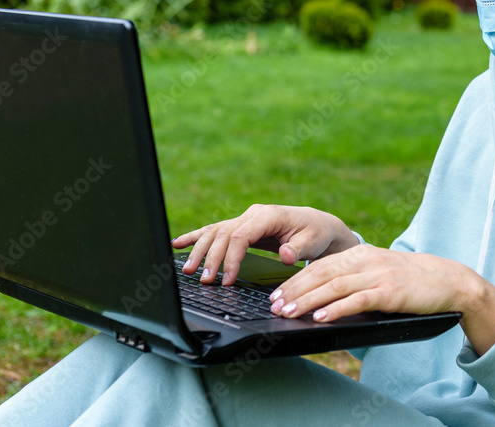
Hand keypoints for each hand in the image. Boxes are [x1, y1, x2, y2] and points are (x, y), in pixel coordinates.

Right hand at [171, 204, 357, 284]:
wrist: (317, 224)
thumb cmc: (315, 233)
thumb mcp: (312, 242)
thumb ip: (298, 249)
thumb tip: (286, 255)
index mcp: (268, 216)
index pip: (240, 236)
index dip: (230, 258)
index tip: (226, 279)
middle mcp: (253, 214)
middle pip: (223, 234)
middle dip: (211, 258)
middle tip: (205, 281)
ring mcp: (245, 218)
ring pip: (215, 231)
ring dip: (199, 250)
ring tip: (188, 270)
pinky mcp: (240, 226)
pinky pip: (214, 230)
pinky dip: (195, 237)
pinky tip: (177, 244)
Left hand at [269, 245, 494, 354]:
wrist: (448, 281)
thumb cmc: (412, 281)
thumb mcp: (380, 272)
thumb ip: (355, 278)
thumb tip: (324, 297)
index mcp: (361, 254)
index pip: (321, 265)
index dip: (296, 279)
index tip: (276, 293)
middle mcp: (366, 260)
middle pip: (322, 274)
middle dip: (294, 290)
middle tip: (273, 305)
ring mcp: (378, 275)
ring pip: (334, 287)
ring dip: (307, 301)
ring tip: (287, 312)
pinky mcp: (389, 292)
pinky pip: (356, 300)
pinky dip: (335, 309)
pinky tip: (320, 317)